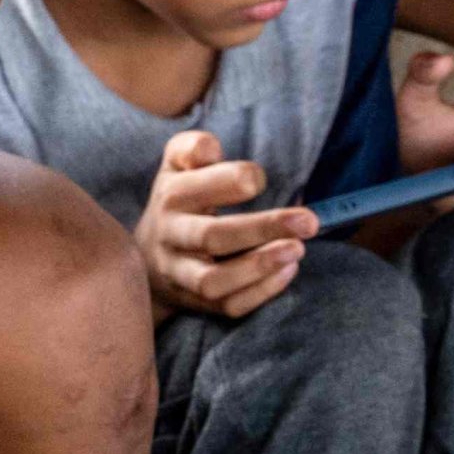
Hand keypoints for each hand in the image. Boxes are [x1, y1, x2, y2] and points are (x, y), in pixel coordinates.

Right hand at [134, 130, 311, 321]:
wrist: (144, 260)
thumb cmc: (177, 204)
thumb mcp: (175, 168)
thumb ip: (191, 148)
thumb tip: (212, 149)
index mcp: (169, 197)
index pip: (197, 188)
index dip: (233, 180)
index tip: (261, 179)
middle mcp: (169, 237)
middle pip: (212, 237)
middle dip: (264, 228)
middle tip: (309, 221)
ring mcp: (178, 274)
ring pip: (213, 281)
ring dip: (259, 267)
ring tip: (297, 250)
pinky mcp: (193, 302)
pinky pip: (227, 305)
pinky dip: (260, 292)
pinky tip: (287, 270)